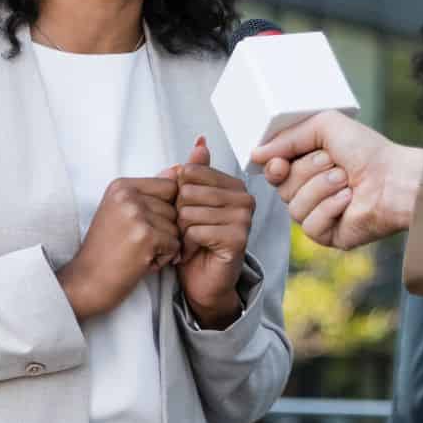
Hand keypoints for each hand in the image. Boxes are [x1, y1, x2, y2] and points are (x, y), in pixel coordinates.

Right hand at [58, 177, 180, 321]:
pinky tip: (142, 262)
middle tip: (138, 243)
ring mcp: (136, 215)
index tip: (144, 225)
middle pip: (175, 208)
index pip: (170, 186)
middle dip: (165, 230)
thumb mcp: (122, 212)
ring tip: (139, 252)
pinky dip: (165, 258)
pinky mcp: (145, 236)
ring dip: (165, 246)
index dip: (166, 209)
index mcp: (122, 186)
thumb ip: (150, 192)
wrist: (85, 283)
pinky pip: (176, 244)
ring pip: (177, 227)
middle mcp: (127, 196)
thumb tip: (179, 169)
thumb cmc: (106, 250)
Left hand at [174, 136, 254, 328]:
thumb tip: (201, 140)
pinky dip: (187, 245)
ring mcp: (244, 219)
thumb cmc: (195, 240)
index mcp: (234, 185)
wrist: (202, 282)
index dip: (177, 194)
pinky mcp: (238, 238)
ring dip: (181, 231)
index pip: (190, 172)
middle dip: (178, 214)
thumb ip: (196, 172)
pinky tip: (194, 252)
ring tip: (190, 241)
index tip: (185, 211)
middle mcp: (245, 198)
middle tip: (187, 230)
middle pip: (188, 192)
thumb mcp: (190, 202)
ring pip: (189, 212)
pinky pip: (196, 231)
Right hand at [251, 111, 422, 249]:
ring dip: (321, 189)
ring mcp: (320, 214)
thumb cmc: (368, 150)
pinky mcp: (329, 235)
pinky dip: (330, 209)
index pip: (274, 171)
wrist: (395, 178)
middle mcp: (312, 189)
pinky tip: (349, 201)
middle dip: (307, 172)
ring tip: (346, 181)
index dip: (274, 167)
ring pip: (294, 207)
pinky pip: (310, 226)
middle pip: (281, 188)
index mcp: (309, 165)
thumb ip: (287, 137)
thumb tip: (255, 154)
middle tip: (335, 163)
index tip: (280, 162)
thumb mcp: (324, 126)